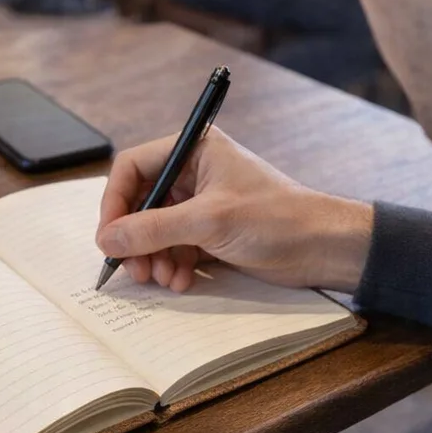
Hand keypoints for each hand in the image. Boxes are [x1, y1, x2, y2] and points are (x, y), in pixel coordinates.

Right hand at [96, 127, 373, 293]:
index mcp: (194, 150)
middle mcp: (194, 173)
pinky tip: (182, 282)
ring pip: (156, 230)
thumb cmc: (276, 218)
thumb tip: (107, 239)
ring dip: (154, 257)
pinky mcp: (211, 232)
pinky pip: (175, 248)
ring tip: (164, 279)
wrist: (324, 248)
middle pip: (141, 203)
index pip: (133, 168)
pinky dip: (173, 266)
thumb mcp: (208, 221)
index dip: (115, 202)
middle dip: (135, 239)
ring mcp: (202, 204)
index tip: (109, 237)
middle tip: (134, 269)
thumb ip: (153, 229)